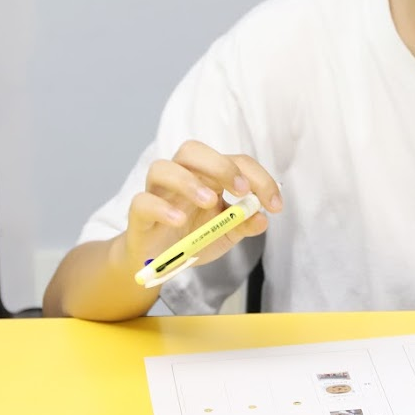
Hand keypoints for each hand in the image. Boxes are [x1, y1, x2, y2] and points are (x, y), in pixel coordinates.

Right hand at [119, 140, 281, 270]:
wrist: (158, 264)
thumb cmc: (192, 238)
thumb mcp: (225, 234)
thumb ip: (243, 224)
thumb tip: (262, 218)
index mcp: (206, 176)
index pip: (233, 161)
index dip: (258, 177)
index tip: (275, 204)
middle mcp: (180, 177)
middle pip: (192, 150)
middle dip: (220, 165)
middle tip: (242, 190)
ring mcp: (157, 193)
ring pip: (162, 167)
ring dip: (189, 182)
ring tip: (209, 201)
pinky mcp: (139, 214)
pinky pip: (143, 202)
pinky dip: (162, 208)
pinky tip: (179, 221)